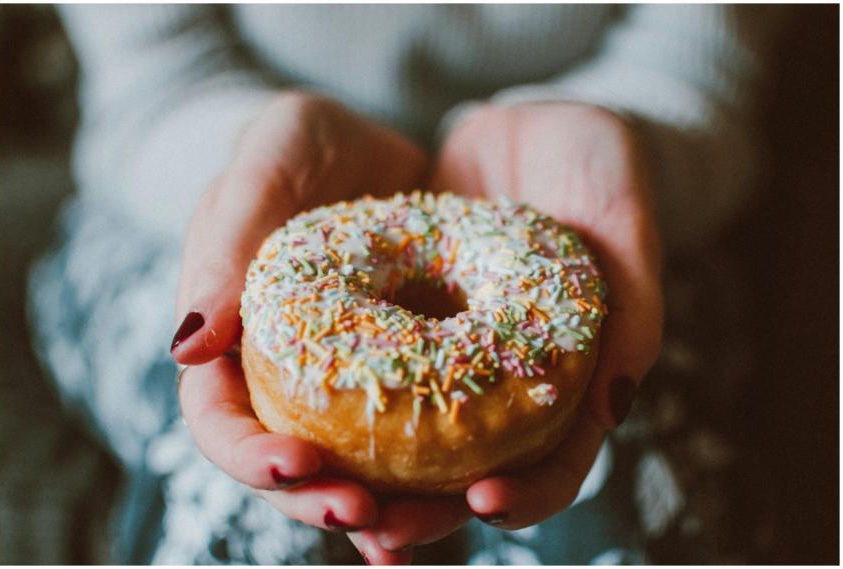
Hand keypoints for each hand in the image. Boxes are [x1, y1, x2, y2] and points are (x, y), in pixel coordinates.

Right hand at [170, 92, 427, 545]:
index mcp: (233, 339)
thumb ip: (227, 243)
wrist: (371, 146)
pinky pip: (413, 437)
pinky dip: (430, 476)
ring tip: (407, 535)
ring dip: (377, 509)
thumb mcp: (266, 165)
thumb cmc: (303, 144)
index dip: (247, 455)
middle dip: (316, 497)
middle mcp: (285, 375)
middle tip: (364, 513)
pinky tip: (464, 497)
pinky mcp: (404, 376)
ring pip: (350, 466)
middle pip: (286, 462)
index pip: (218, 418)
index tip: (296, 463)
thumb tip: (184, 348)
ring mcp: (345, 383)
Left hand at [357, 102, 663, 561]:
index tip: (482, 501)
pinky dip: (342, 407)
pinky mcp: (405, 322)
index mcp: (567, 375)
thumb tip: (612, 410)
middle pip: (470, 472)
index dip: (527, 493)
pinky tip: (301, 424)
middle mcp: (504, 378)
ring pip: (412, 440)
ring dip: (373, 476)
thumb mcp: (625, 218)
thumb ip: (636, 306)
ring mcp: (452, 355)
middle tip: (377, 522)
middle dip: (426, 507)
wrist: (534, 124)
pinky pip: (372, 373)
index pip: (555, 461)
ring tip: (327, 490)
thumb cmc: (598, 167)